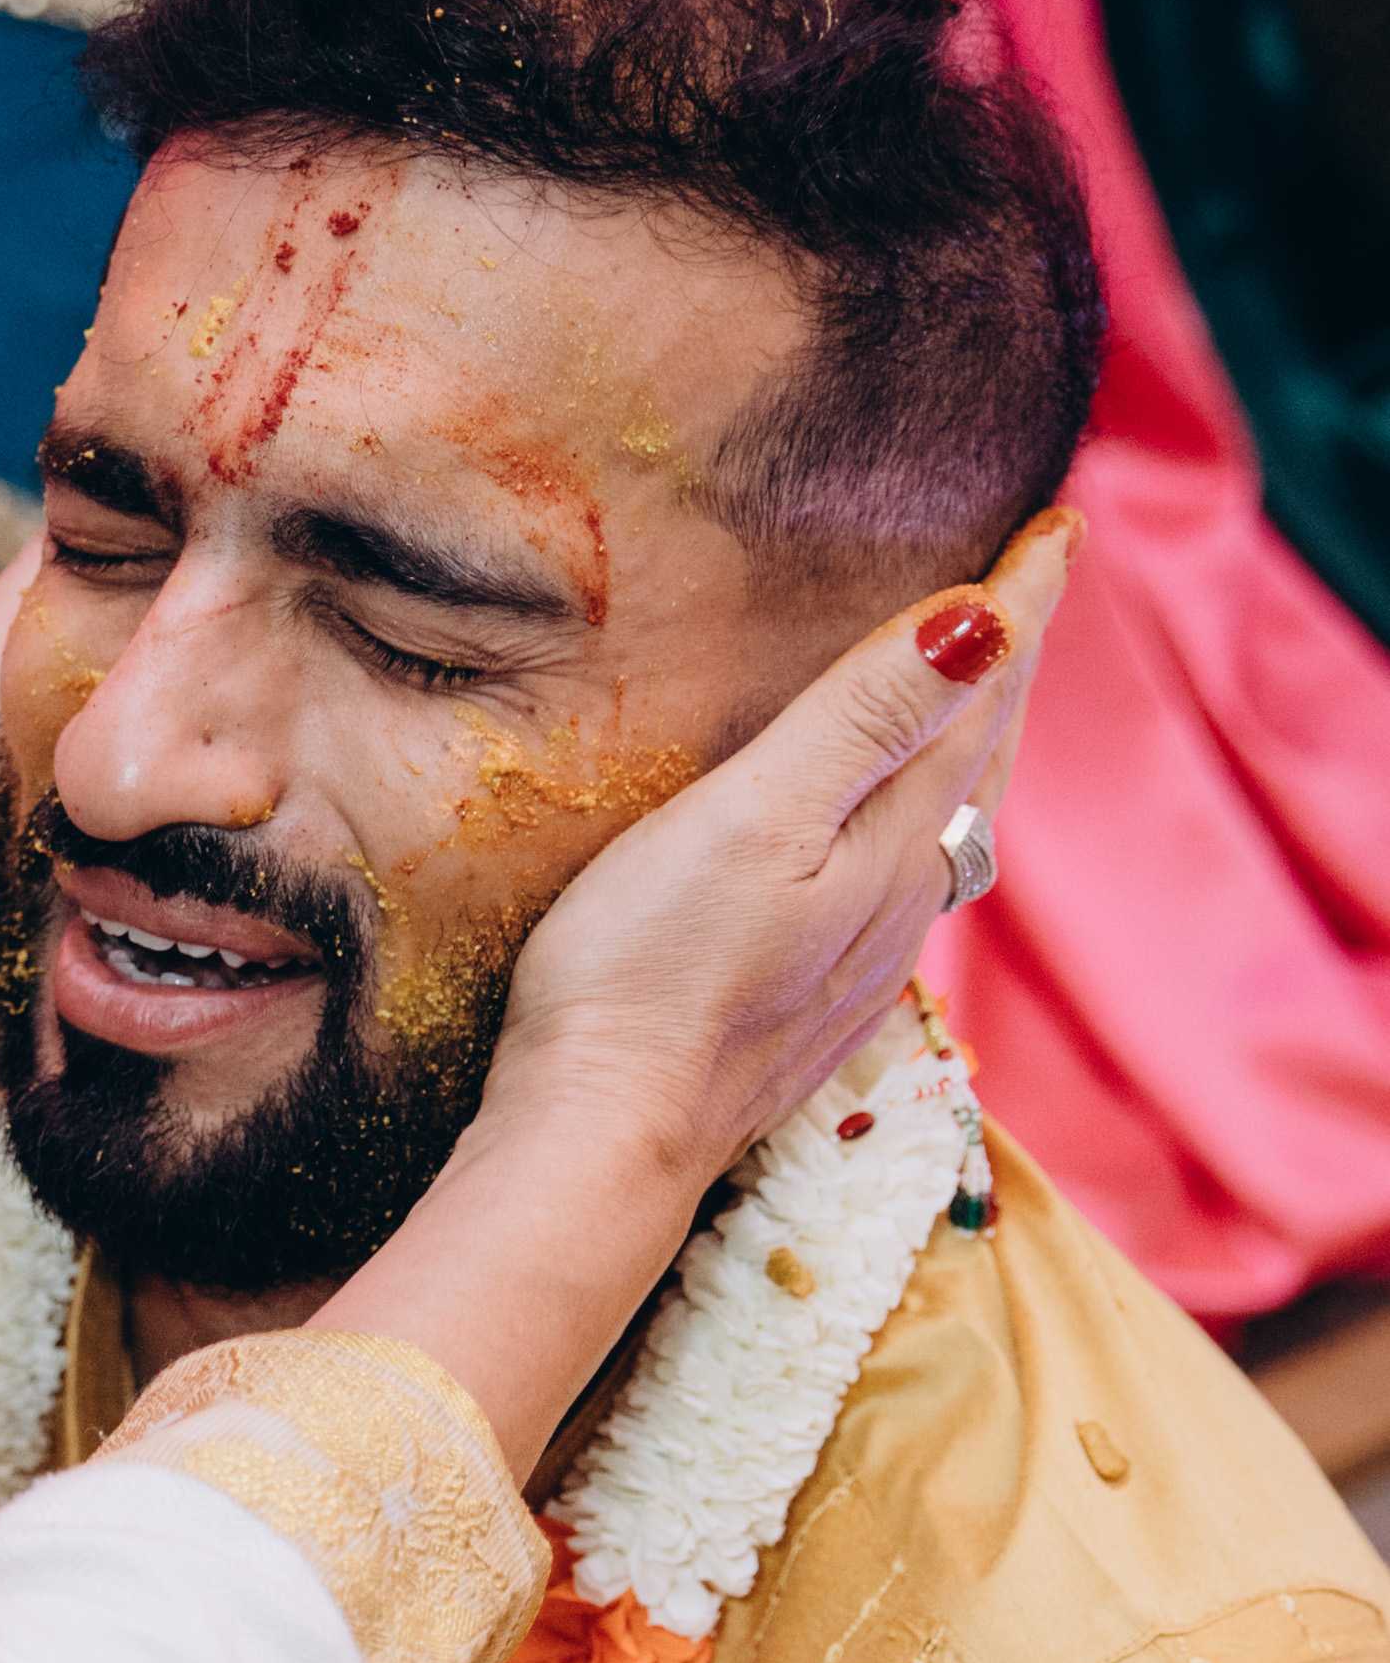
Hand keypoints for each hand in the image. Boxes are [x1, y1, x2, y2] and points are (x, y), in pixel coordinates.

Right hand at [480, 504, 1077, 1189]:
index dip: (1021, 603)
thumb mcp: (754, 818)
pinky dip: (919, 815)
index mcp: (896, 840)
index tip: (1061, 522)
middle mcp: (903, 899)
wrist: (602, 1141)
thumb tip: (982, 621)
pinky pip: (902, 877)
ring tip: (976, 685)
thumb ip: (864, 718)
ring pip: (949, 821)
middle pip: (983, 755)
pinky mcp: (814, 1002)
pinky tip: (889, 830)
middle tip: (1035, 578)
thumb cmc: (647, 974)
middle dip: (1010, 662)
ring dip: (971, 740)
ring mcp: (863, 959)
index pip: (983, 693)